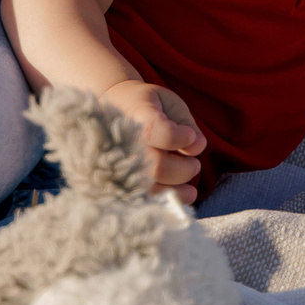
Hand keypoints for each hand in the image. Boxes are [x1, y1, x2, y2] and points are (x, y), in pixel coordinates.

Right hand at [101, 80, 207, 204]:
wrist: (107, 109)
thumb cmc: (143, 105)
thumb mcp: (166, 101)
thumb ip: (185, 121)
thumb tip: (198, 146)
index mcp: (133, 116)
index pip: (157, 132)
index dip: (180, 137)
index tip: (189, 136)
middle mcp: (122, 143)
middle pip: (157, 165)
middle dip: (184, 169)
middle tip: (195, 165)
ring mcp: (118, 166)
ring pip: (150, 187)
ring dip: (178, 190)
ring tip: (191, 187)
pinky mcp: (120, 184)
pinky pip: (144, 200)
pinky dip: (165, 202)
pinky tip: (180, 199)